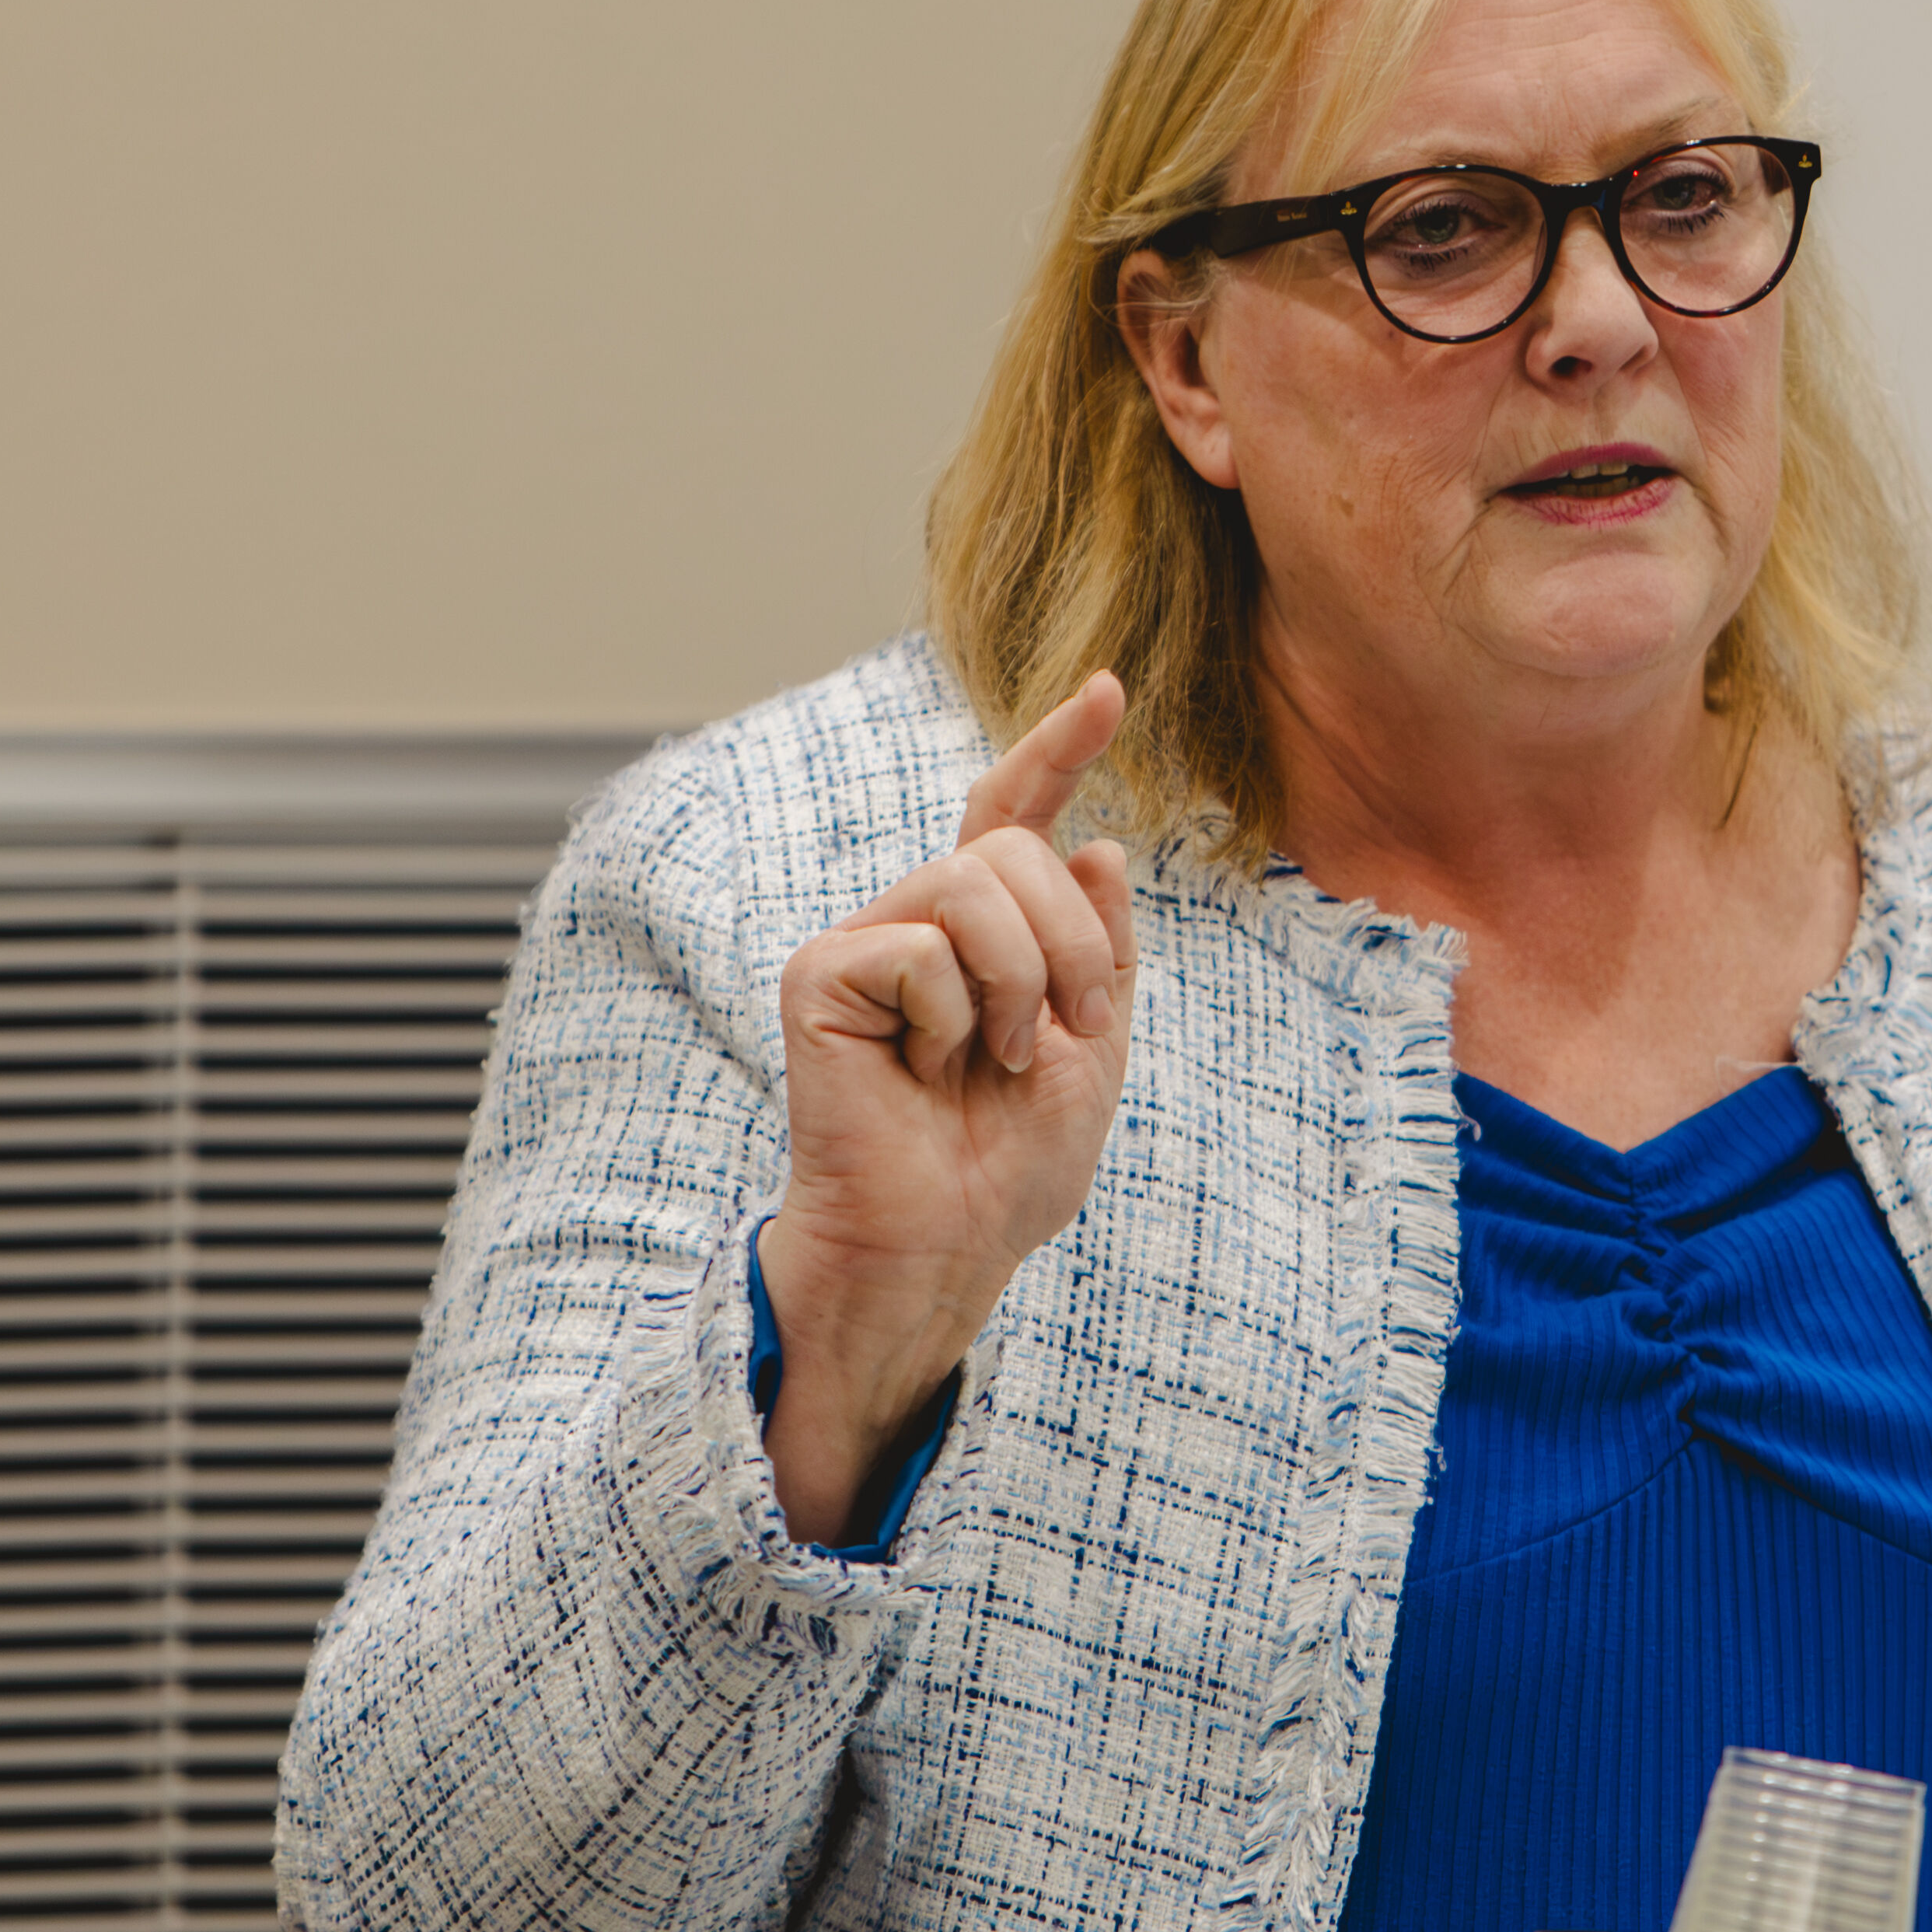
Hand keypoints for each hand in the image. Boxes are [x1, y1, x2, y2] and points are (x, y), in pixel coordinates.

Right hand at [755, 672, 1139, 1538]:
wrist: (949, 1243)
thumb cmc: (1009, 1163)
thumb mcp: (1093, 1046)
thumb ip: (1100, 945)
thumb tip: (1097, 841)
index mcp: (983, 930)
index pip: (1014, 810)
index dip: (1058, 746)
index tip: (1110, 688)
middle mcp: (918, 920)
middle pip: (1013, 849)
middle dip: (1068, 947)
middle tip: (1057, 1037)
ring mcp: (865, 942)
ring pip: (972, 883)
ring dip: (1019, 984)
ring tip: (993, 1060)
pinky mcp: (821, 975)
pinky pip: (921, 947)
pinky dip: (953, 1018)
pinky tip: (925, 1072)